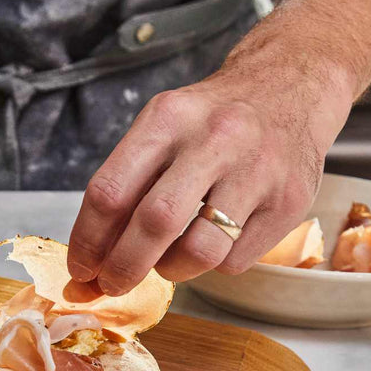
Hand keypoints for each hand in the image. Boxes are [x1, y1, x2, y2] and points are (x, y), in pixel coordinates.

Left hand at [67, 53, 353, 294]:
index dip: (87, 242)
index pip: (110, 191)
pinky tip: (214, 240)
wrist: (291, 86)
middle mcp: (215, 140)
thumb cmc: (211, 121)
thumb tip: (92, 260)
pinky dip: (214, 264)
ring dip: (171, 270)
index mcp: (168, 118)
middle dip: (123, 268)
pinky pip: (235, 260)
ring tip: (168, 259)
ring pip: (199, 251)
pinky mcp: (290, 202)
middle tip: (111, 284)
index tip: (79, 269)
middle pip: (154, 223)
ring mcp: (258, 171)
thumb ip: (127, 186)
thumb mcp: (163, 128)